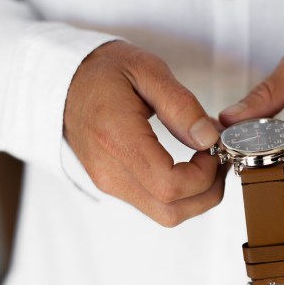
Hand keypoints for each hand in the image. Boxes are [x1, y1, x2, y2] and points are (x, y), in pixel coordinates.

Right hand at [64, 41, 223, 226]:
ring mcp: (108, 182)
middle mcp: (109, 171)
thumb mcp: (146, 70)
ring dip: (196, 196)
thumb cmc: (103, 71)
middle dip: (208, 192)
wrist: (63, 82)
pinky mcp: (113, 184)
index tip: (213, 149)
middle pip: (171, 211)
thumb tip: (208, 139)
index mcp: (116, 139)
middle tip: (220, 159)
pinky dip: (180, 194)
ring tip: (208, 162)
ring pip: (165, 214)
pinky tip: (189, 167)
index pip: (169, 185)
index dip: (203, 175)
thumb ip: (181, 106)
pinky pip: (154, 204)